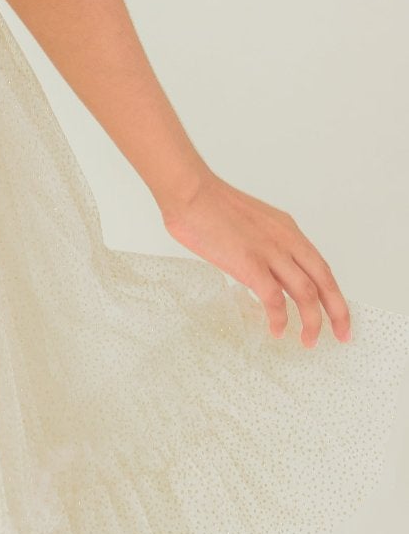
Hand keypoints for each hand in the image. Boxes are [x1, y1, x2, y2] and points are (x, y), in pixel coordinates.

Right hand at [159, 170, 350, 346]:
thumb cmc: (209, 205)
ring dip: (311, 321)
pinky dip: (279, 318)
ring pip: (306, 293)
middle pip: (324, 281)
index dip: (333, 293)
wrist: (191, 192)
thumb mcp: (251, 223)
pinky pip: (274, 298)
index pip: (321, 266)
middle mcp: (286, 240)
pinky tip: (276, 329)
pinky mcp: (250, 263)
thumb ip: (262, 245)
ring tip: (308, 340)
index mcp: (287, 229)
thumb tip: (260, 270)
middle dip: (338, 311)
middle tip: (342, 334)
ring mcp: (270, 252)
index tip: (337, 313)